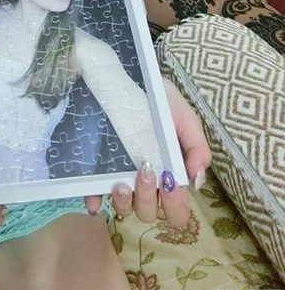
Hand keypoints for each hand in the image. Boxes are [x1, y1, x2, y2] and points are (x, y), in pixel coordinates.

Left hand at [85, 77, 211, 227]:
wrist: (126, 76)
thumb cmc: (158, 100)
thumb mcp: (183, 116)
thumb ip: (196, 146)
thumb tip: (197, 181)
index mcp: (168, 173)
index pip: (176, 208)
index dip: (174, 205)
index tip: (169, 181)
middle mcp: (144, 181)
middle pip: (149, 212)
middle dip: (148, 199)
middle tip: (146, 170)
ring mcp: (119, 175)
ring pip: (123, 208)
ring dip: (124, 202)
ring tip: (122, 182)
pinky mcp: (95, 169)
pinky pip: (93, 194)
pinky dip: (94, 200)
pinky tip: (94, 198)